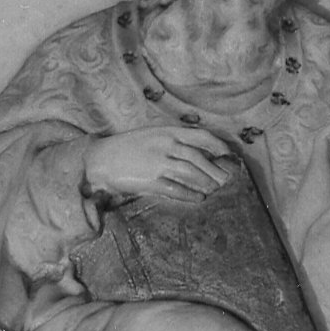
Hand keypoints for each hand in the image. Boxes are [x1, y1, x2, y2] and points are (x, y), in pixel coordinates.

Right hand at [83, 126, 232, 202]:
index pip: (201, 136)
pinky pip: (176, 189)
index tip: (229, 154)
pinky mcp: (150, 181)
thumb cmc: (128, 147)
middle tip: (226, 179)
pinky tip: (199, 198)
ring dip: (206, 183)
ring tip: (215, 189)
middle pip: (200, 158)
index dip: (218, 146)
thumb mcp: (153, 135)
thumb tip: (200, 150)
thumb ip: (174, 140)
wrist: (101, 159)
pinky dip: (190, 195)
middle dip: (216, 170)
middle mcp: (165, 146)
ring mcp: (158, 163)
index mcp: (168, 132)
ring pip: (191, 174)